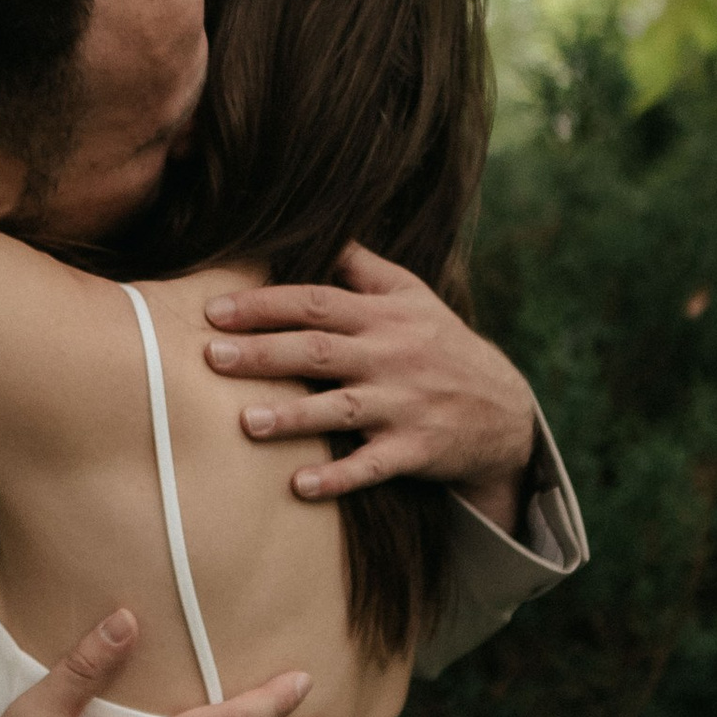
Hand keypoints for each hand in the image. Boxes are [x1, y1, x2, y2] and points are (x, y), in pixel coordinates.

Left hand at [200, 243, 533, 528]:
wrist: (504, 409)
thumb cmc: (442, 344)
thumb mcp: (412, 295)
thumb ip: (362, 267)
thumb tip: (318, 230)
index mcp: (383, 316)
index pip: (316, 303)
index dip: (265, 305)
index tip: (214, 310)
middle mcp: (390, 357)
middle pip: (319, 351)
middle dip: (264, 353)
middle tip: (211, 357)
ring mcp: (403, 405)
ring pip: (341, 409)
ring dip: (294, 417)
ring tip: (247, 422)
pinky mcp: (414, 450)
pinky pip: (372, 466)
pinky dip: (339, 476)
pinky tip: (300, 485)